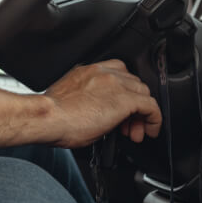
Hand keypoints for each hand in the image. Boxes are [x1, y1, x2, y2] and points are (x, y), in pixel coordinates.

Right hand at [41, 59, 161, 147]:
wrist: (48, 117)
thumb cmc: (51, 114)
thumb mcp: (70, 98)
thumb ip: (88, 98)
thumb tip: (96, 112)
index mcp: (87, 71)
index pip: (117, 74)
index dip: (123, 92)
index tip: (120, 109)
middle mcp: (103, 72)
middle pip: (133, 83)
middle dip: (134, 105)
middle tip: (128, 125)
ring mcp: (115, 84)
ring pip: (144, 93)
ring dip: (142, 113)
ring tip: (135, 131)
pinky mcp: (124, 99)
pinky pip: (151, 106)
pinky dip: (154, 119)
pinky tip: (150, 130)